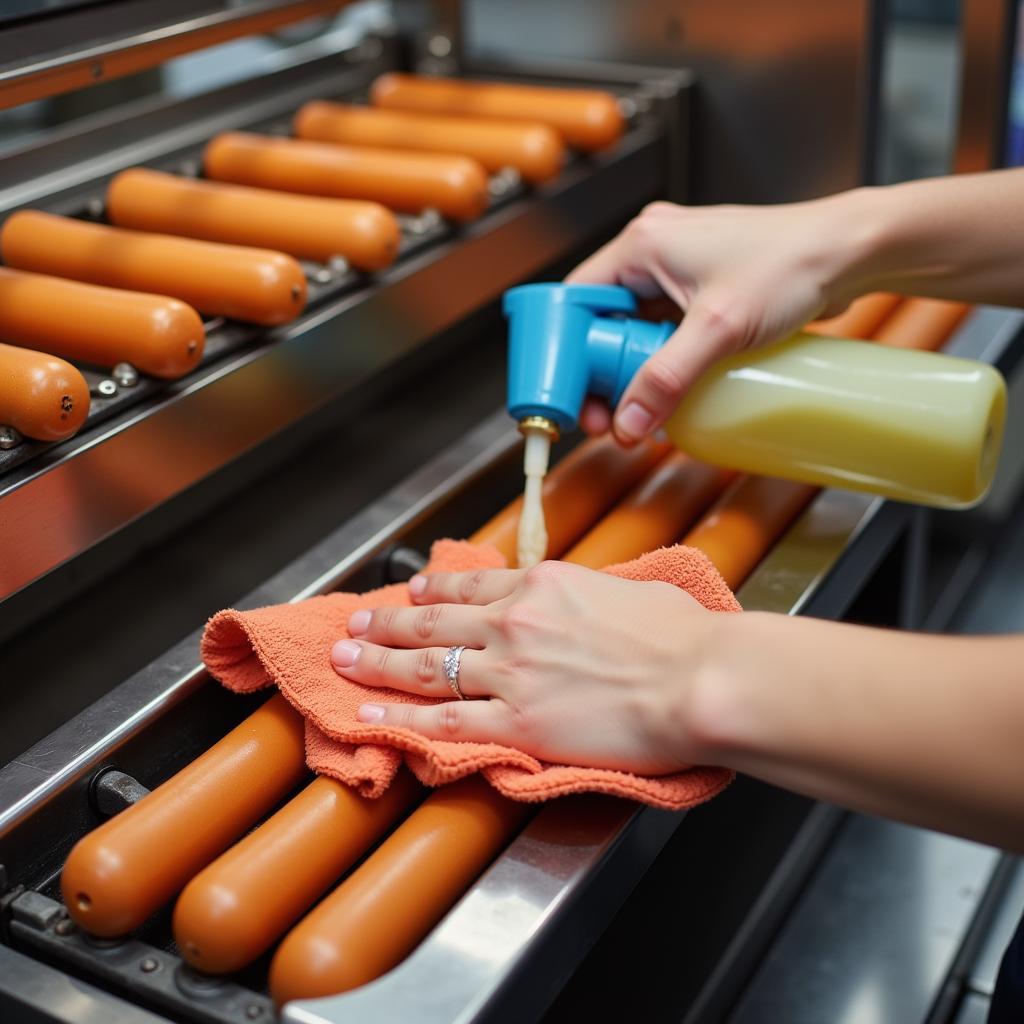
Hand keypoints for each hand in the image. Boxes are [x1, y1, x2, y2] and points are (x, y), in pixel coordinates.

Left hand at [330, 561, 720, 774]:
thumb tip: (584, 600)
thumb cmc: (682, 636)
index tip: (411, 594)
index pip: (471, 586)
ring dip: (377, 663)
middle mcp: (515, 622)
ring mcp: (509, 672)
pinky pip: (442, 720)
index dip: (433, 591)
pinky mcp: (516, 723)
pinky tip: (371, 714)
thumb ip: (590, 593)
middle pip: (433, 622)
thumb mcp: (630, 590)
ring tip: (346, 661)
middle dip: (387, 624)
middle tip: (357, 625)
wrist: (698, 679)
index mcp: (544, 584)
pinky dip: (400, 717)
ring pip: (424, 667)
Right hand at [569, 195, 867, 441]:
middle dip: (600, 371)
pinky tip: (667, 391)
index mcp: (643, 243)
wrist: (851, 252)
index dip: (565, 350)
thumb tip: (628, 422)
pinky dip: (659, 362)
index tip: (572, 393)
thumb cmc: (793, 263)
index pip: (576, 299)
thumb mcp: (719, 327)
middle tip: (606, 416)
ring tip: (636, 410)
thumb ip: (667, 378)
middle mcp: (656, 252)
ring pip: (633, 329)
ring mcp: (681, 272)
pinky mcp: (705, 290)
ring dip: (631, 370)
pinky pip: (664, 331)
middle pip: (602, 320)